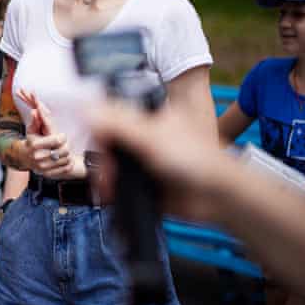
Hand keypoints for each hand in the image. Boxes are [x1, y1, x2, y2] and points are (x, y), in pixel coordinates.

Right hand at [16, 89, 80, 178]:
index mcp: (34, 146)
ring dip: (67, 155)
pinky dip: (68, 163)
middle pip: (65, 150)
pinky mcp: (49, 174)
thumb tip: (35, 111)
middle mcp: (38, 158)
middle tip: (63, 144)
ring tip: (63, 151)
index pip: (58, 140)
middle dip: (66, 145)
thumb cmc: (31, 142)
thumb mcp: (31, 131)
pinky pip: (67, 168)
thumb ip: (35, 121)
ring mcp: (44, 168)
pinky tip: (63, 159)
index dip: (62, 137)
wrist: (25, 159)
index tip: (62, 136)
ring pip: (67, 159)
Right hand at [88, 102, 229, 221]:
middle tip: (106, 169)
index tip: (95, 140)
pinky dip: (111, 189)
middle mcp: (145, 136)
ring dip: (104, 174)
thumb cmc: (198, 159)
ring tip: (107, 185)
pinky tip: (110, 194)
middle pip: (108, 141)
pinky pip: (118, 184)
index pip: (112, 114)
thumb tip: (87, 108)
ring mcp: (144, 159)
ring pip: (111, 163)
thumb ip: (117, 122)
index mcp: (149, 116)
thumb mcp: (152, 135)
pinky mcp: (144, 182)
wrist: (217, 196)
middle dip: (102, 157)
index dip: (99, 127)